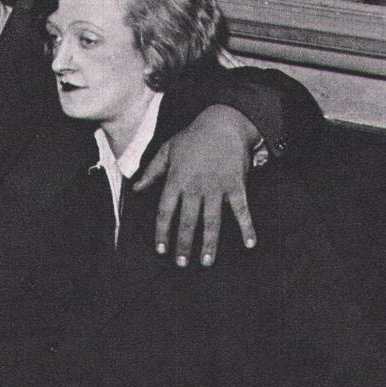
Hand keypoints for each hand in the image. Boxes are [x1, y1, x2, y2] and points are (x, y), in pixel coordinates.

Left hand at [136, 105, 256, 267]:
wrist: (222, 122)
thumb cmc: (193, 137)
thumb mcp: (167, 150)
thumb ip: (151, 171)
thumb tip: (136, 188)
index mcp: (176, 179)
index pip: (165, 211)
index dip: (162, 232)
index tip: (161, 249)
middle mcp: (195, 186)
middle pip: (187, 221)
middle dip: (184, 244)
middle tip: (182, 263)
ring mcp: (216, 186)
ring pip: (211, 221)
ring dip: (209, 243)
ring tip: (207, 261)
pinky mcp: (235, 185)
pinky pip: (241, 209)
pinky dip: (246, 226)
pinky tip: (249, 243)